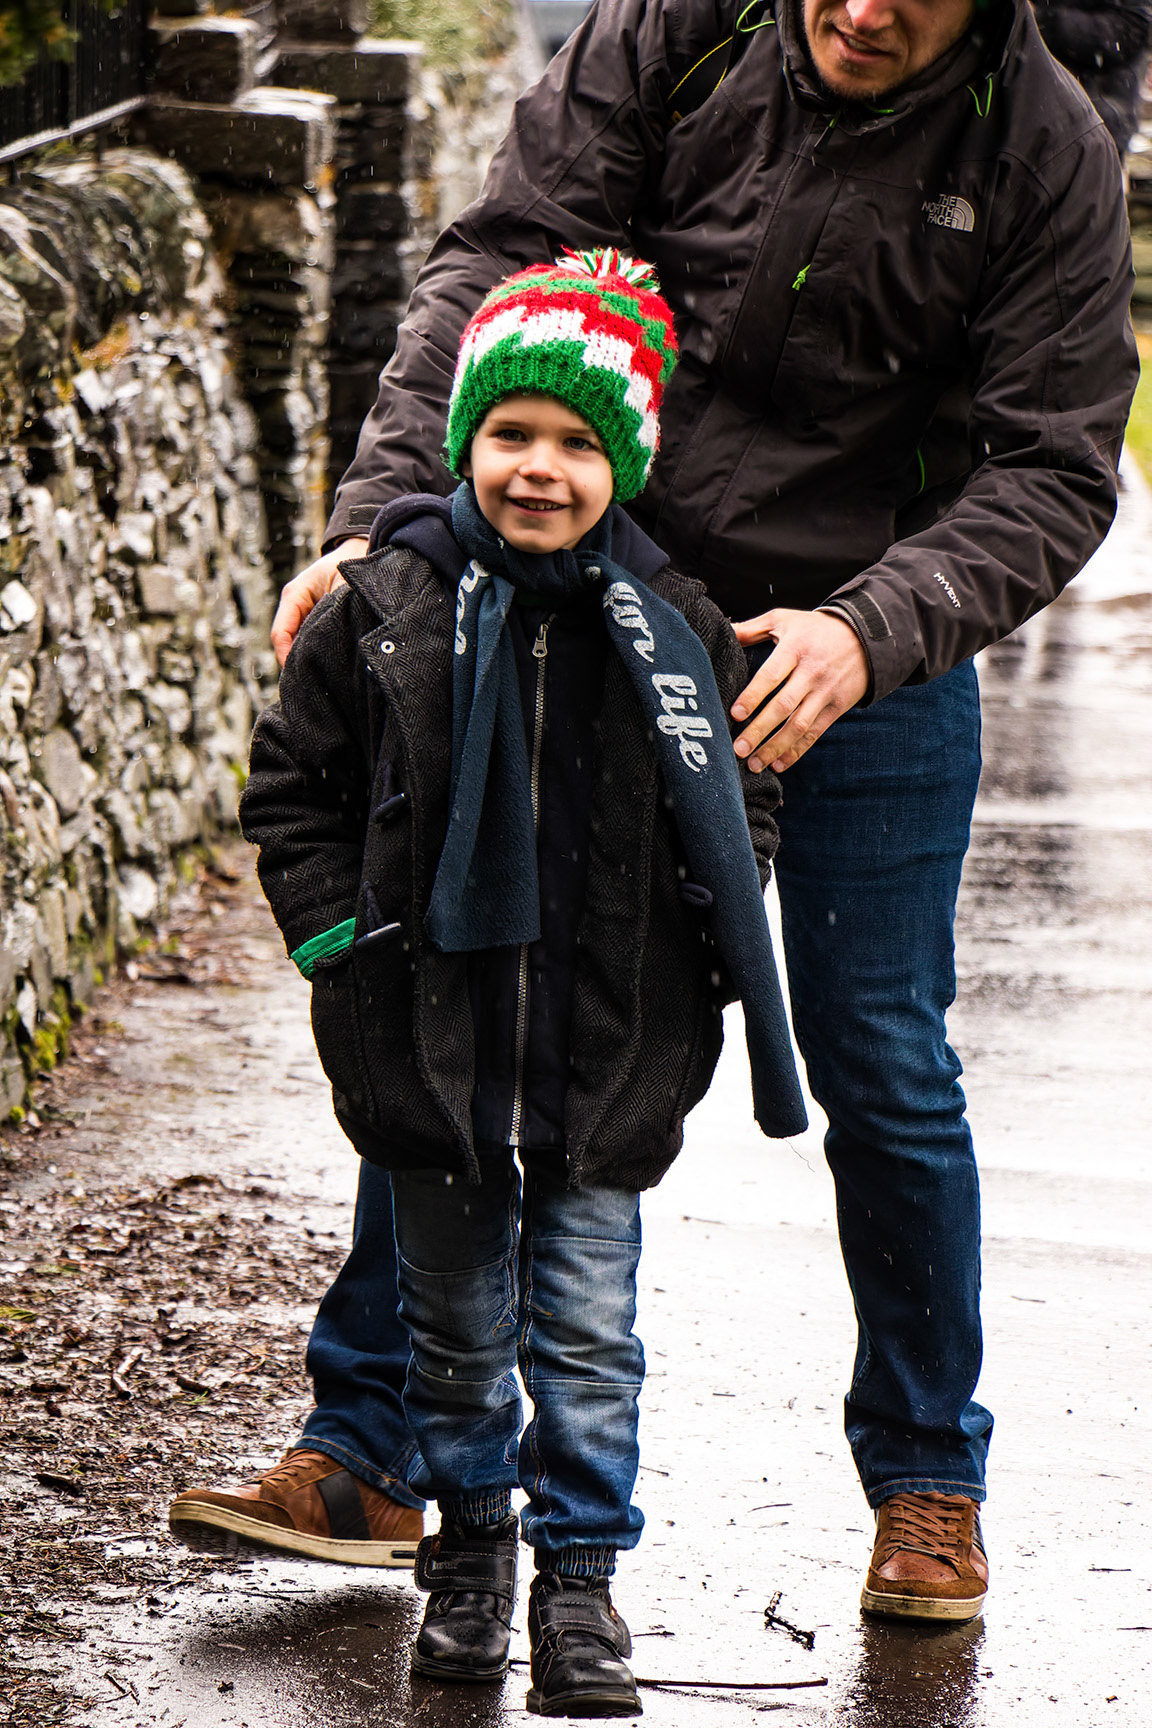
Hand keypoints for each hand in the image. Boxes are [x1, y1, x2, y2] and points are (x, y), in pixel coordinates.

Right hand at [270, 538, 369, 667]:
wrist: (358, 552)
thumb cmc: (351, 565)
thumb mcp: (344, 586)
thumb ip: (337, 610)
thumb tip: (338, 637)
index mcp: (294, 595)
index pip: (281, 634)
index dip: (288, 658)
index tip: (303, 675)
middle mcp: (293, 605)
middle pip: (286, 644)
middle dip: (297, 663)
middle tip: (314, 684)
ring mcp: (300, 613)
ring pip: (296, 645)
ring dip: (308, 659)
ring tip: (323, 678)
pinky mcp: (311, 619)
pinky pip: (308, 641)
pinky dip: (316, 653)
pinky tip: (329, 666)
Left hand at [729, 608, 869, 771]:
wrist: (864, 638)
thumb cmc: (815, 629)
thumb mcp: (784, 620)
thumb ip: (751, 629)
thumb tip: (721, 631)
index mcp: (794, 649)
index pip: (771, 676)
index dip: (753, 696)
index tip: (735, 715)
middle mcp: (811, 673)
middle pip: (783, 706)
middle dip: (759, 730)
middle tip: (738, 749)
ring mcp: (825, 692)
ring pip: (798, 726)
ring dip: (775, 748)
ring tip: (754, 764)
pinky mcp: (837, 707)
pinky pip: (815, 733)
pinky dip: (796, 751)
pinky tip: (778, 764)